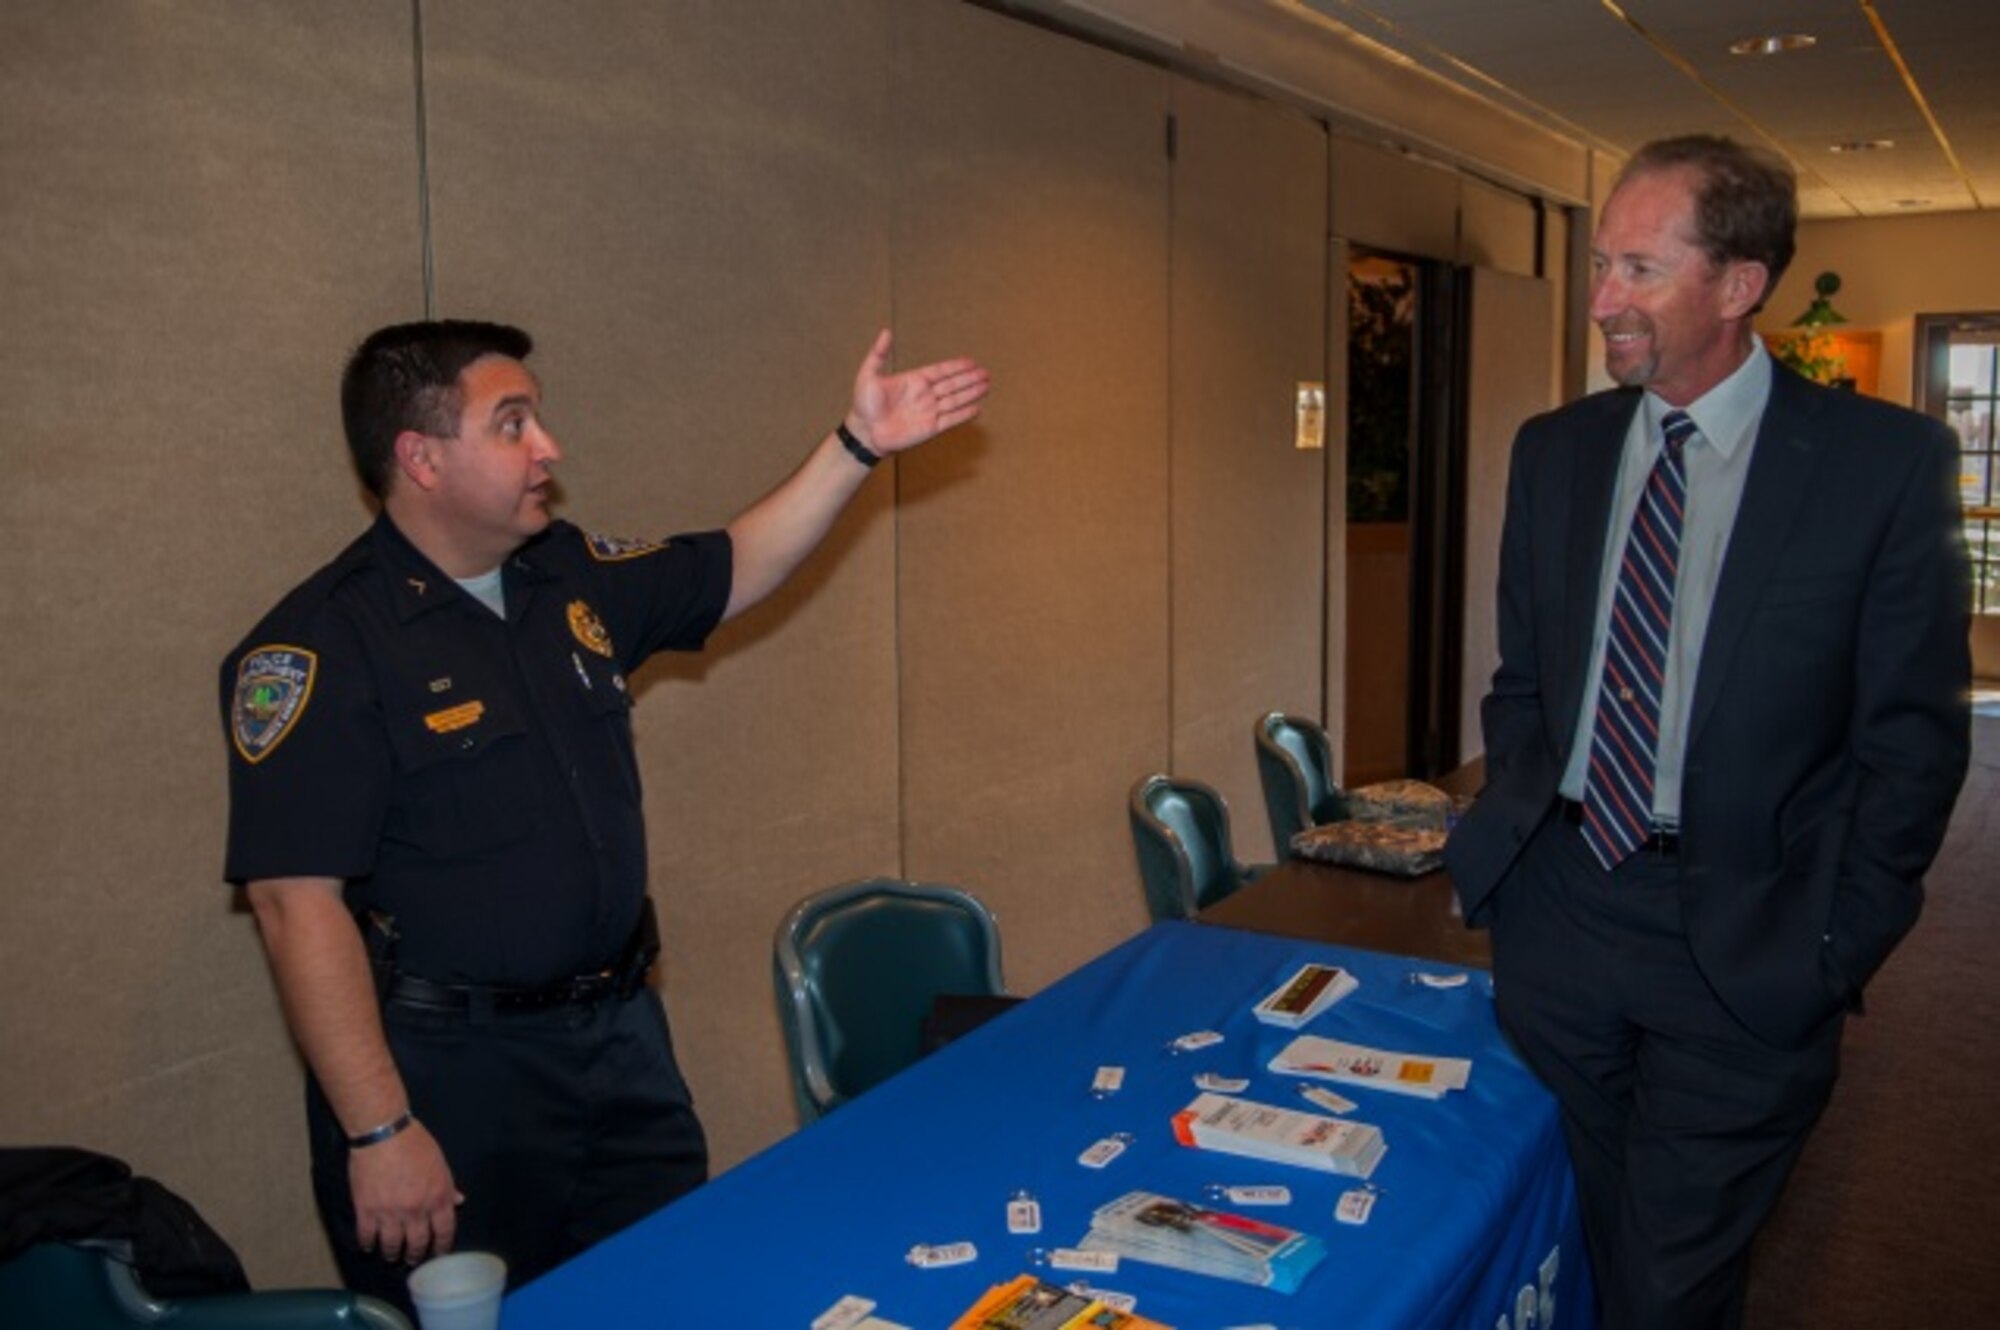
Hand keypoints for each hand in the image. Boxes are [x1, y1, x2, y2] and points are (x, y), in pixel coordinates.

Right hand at [349, 1120, 462, 1265]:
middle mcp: (416, 1210)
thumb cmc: (416, 1143)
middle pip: (418, 1243)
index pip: (445, 1231)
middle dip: (416, 1255)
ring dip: (392, 1254)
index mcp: (438, 1198)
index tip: (438, 1254)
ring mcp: (390, 1213)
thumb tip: (458, 1201)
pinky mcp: (366, 1210)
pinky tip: (369, 1247)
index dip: (442, 1246)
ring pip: (392, 1244)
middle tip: (412, 1260)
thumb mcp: (440, 1163)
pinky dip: (368, 1244)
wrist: (384, 1133)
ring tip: (392, 1257)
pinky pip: (367, 1235)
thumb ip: (447, 1186)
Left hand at [846, 328, 990, 455]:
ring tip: (986, 385)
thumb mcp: (868, 375)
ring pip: (955, 400)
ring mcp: (929, 412)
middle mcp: (925, 395)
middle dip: (970, 378)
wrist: (864, 432)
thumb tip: (885, 331)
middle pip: (952, 384)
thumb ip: (879, 354)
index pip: (941, 371)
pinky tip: (977, 408)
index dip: (956, 366)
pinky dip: (964, 414)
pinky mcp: (930, 428)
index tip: (971, 361)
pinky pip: (951, 420)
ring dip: (971, 393)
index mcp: (914, 380)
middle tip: (986, 372)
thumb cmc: (864, 404)